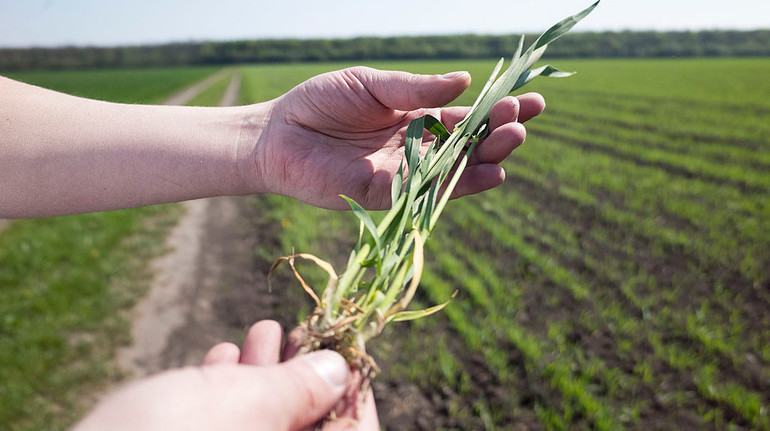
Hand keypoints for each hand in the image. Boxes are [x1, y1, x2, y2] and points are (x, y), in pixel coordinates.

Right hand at [74, 320, 376, 430]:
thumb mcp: (246, 407)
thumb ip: (301, 389)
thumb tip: (339, 370)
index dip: (351, 391)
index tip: (343, 351)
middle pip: (305, 425)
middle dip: (302, 373)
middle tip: (298, 331)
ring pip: (263, 422)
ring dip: (264, 374)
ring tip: (260, 331)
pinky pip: (227, 425)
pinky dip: (228, 392)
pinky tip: (222, 357)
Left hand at [244, 66, 544, 209]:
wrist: (276, 134)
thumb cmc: (319, 103)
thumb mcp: (370, 84)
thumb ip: (414, 89)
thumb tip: (465, 80)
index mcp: (415, 119)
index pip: (465, 117)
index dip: (497, 111)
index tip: (528, 100)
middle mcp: (415, 150)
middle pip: (467, 147)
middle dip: (498, 134)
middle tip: (521, 122)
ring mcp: (403, 175)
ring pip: (454, 173)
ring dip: (486, 160)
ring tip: (513, 141)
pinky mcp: (384, 197)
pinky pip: (426, 195)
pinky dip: (456, 188)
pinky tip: (486, 174)